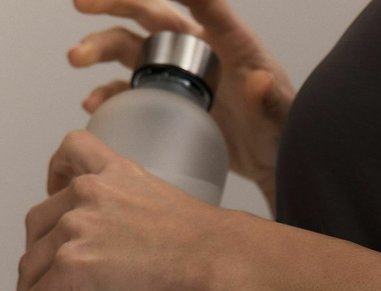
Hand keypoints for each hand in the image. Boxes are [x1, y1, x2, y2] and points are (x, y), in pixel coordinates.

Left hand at [3, 129, 224, 290]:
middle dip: (38, 247)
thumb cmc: (210, 247)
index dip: (56, 173)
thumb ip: (176, 257)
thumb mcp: (179, 220)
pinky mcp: (74, 267)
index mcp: (118, 175)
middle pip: (42, 220)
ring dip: (28, 288)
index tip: (54, 187)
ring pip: (33, 261)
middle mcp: (90, 195)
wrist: (213, 259)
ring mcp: (77, 230)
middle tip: (45, 270)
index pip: (73, 154)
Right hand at [68, 0, 295, 193]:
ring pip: (130, 47)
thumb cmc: (282, 132)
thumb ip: (271, 101)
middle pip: (149, 15)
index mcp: (229, 41)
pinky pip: (130, 90)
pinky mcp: (168, 101)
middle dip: (113, 3)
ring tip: (76, 58)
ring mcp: (179, 74)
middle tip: (80, 4)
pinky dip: (108, 93)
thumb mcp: (282, 118)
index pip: (202, 1)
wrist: (271, 162)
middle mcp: (198, 49)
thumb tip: (259, 81)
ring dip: (99, 47)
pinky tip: (93, 102)